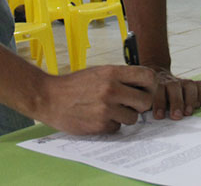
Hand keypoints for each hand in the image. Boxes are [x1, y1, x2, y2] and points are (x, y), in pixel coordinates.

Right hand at [37, 65, 155, 134]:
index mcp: (112, 73)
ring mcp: (106, 109)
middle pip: (146, 101)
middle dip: (140, 104)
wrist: (49, 98)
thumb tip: (143, 86)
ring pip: (133, 118)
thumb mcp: (98, 72)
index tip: (145, 89)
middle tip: (130, 104)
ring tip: (110, 110)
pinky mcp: (100, 125)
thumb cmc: (75, 85)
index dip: (150, 85)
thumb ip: (120, 77)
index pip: (147, 77)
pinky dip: (111, 124)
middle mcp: (111, 89)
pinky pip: (118, 127)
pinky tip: (99, 117)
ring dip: (125, 116)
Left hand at [144, 65, 200, 119]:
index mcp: (158, 84)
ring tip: (188, 113)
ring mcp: (184, 81)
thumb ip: (150, 106)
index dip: (159, 103)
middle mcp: (171, 81)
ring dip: (190, 100)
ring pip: (190, 85)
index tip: (159, 116)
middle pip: (174, 87)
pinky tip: (197, 105)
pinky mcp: (194, 83)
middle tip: (177, 116)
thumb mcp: (149, 98)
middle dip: (176, 102)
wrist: (160, 76)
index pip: (158, 90)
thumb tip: (151, 118)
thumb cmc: (154, 94)